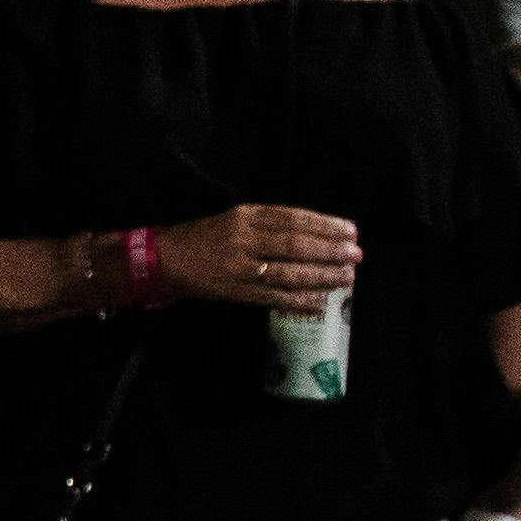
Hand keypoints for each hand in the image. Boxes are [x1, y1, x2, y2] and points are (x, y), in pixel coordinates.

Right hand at [152, 203, 359, 314]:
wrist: (164, 259)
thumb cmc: (204, 238)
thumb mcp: (235, 220)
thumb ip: (270, 225)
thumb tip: (317, 236)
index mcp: (245, 216)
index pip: (293, 218)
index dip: (325, 225)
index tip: (350, 231)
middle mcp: (243, 239)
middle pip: (294, 244)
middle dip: (329, 250)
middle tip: (356, 254)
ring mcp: (239, 267)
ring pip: (288, 272)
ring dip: (321, 276)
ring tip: (346, 278)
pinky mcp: (235, 291)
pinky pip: (273, 298)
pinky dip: (299, 302)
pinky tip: (319, 303)